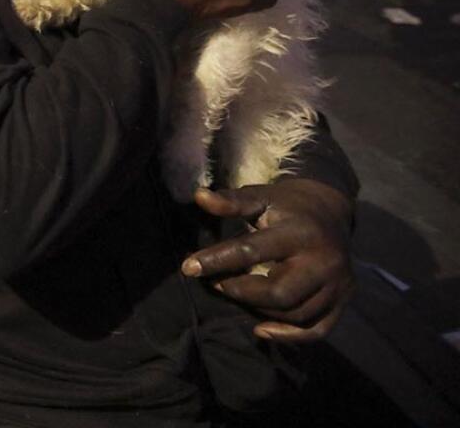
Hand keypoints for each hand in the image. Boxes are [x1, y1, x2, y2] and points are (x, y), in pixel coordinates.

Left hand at [180, 179, 354, 342]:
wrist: (330, 211)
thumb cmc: (286, 205)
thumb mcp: (260, 197)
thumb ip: (231, 202)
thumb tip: (198, 196)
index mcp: (299, 232)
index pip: (252, 251)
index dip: (217, 260)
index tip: (188, 268)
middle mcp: (323, 260)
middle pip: (277, 292)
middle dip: (241, 291)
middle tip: (218, 283)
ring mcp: (337, 283)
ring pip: (294, 313)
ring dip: (259, 310)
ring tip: (238, 294)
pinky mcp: (344, 300)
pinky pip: (316, 329)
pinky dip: (287, 335)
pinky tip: (260, 329)